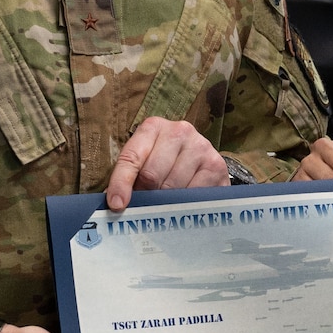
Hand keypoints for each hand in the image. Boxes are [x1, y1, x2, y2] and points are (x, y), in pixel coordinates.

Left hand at [105, 116, 228, 209]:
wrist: (205, 163)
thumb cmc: (168, 165)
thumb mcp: (146, 164)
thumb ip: (130, 178)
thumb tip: (115, 204)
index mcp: (154, 127)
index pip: (131, 157)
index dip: (121, 183)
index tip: (116, 205)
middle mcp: (179, 131)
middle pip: (151, 174)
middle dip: (146, 194)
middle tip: (148, 203)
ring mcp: (200, 146)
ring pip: (172, 187)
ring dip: (166, 201)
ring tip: (168, 201)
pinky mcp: (216, 165)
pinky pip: (192, 194)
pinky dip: (185, 204)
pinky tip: (185, 202)